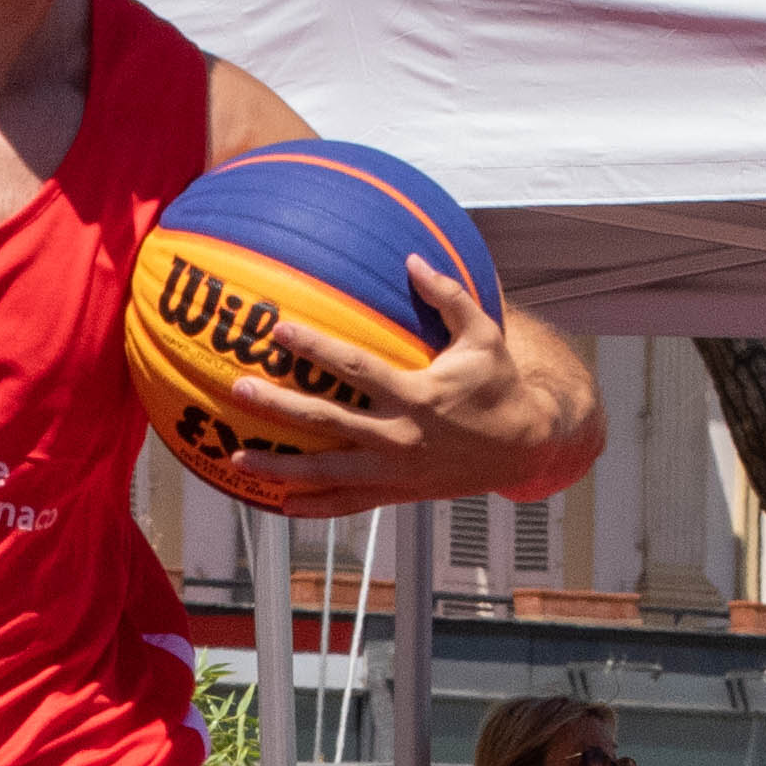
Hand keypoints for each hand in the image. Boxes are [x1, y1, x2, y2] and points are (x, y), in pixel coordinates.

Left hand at [228, 255, 589, 506]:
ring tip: (239, 457)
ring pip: (328, 472)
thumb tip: (413, 259)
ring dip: (282, 466)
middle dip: (280, 405)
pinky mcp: (398, 493)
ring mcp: (397, 471)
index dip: (316, 349)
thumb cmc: (501, 387)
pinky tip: (279, 503)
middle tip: (240, 392)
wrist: (527, 448)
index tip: (279, 332)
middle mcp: (401, 435)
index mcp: (417, 395)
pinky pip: (348, 504)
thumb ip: (449, 296)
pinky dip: (314, 506)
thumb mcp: (484, 336)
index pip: (355, 368)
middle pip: (327, 421)